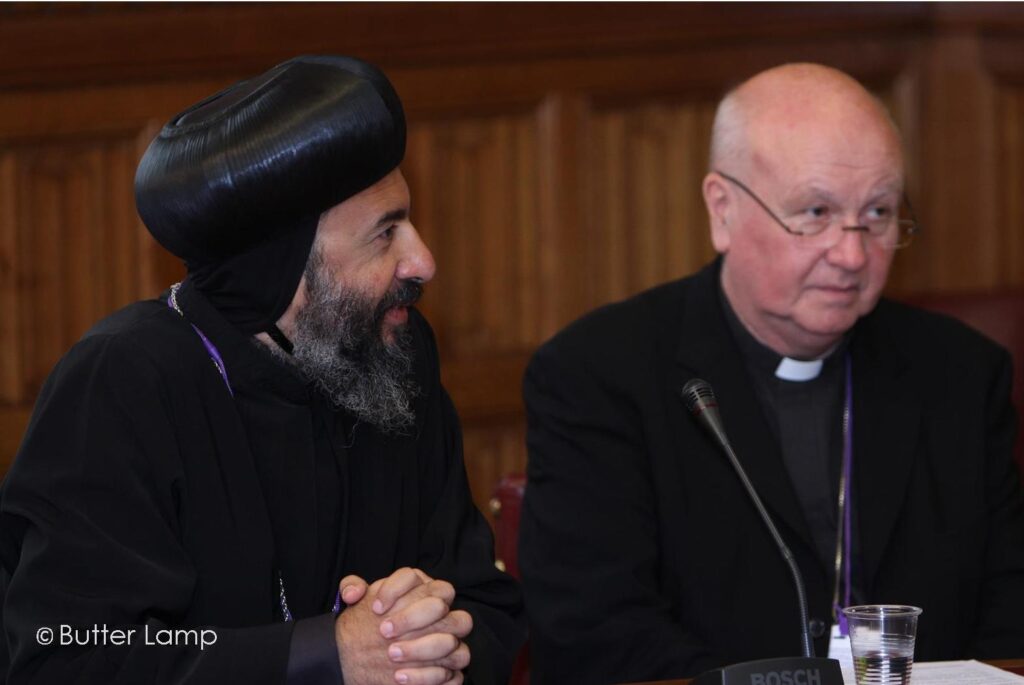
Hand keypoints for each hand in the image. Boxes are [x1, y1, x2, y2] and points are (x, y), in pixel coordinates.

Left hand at [336, 570, 470, 684]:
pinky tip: (400, 677)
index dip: (396, 589)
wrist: (377, 659)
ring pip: (451, 639)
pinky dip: (427, 675)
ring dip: (422, 648)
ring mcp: (451, 639)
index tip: (375, 608)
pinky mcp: (451, 669)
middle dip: (411, 618)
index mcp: (420, 589)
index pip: (415, 577)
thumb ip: (352, 588)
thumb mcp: (359, 605)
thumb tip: (353, 593)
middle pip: (439, 605)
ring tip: (391, 654)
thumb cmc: (373, 626)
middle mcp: (441, 611)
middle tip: (384, 631)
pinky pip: (452, 672)